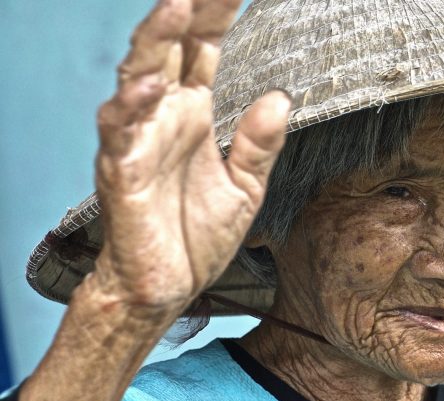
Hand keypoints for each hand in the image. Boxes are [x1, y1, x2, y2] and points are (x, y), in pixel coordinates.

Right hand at [91, 0, 289, 312]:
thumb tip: (281, 99)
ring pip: (137, 76)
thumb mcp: (245, 187)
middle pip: (168, 50)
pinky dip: (132, 106)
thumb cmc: (195, 237)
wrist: (166, 287)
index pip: (202, 53)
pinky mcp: (121, 171)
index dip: (215, 19)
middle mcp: (163, 119)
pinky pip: (119, 130)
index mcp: (193, 117)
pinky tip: (152, 86)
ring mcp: (139, 141)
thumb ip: (260, 143)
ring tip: (177, 6)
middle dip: (184, 13)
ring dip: (154, 40)